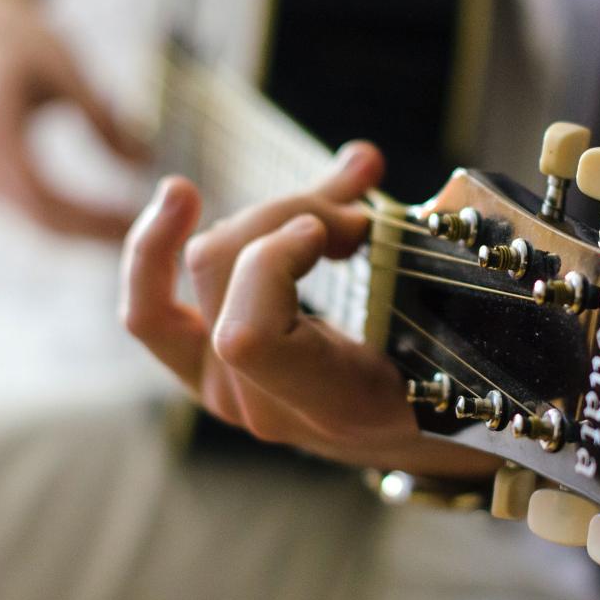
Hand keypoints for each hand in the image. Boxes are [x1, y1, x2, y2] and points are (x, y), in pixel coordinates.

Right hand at [0, 0, 146, 239]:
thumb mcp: (64, 65)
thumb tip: (146, 161)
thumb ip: (102, 115)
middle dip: (99, 234)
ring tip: (143, 227)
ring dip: (89, 232)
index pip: (46, 202)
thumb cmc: (17, 32)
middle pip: (44, 222)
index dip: (96, 219)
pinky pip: (33, 209)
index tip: (144, 220)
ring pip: (38, 224)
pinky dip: (74, 218)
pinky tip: (113, 215)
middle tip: (158, 237)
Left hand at [119, 142, 496, 476]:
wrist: (415, 439)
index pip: (247, 335)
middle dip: (294, 212)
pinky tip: (178, 196)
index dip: (278, 258)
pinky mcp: (200, 367)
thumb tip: (359, 160)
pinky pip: (149, 310)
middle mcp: (260, 404)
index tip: (345, 227)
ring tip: (331, 196)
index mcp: (332, 406)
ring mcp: (221, 389)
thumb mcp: (450, 333)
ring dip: (265, 214)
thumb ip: (403, 258)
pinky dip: (157, 249)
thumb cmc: (446, 380)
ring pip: (199, 261)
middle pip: (222, 265)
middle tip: (363, 215)